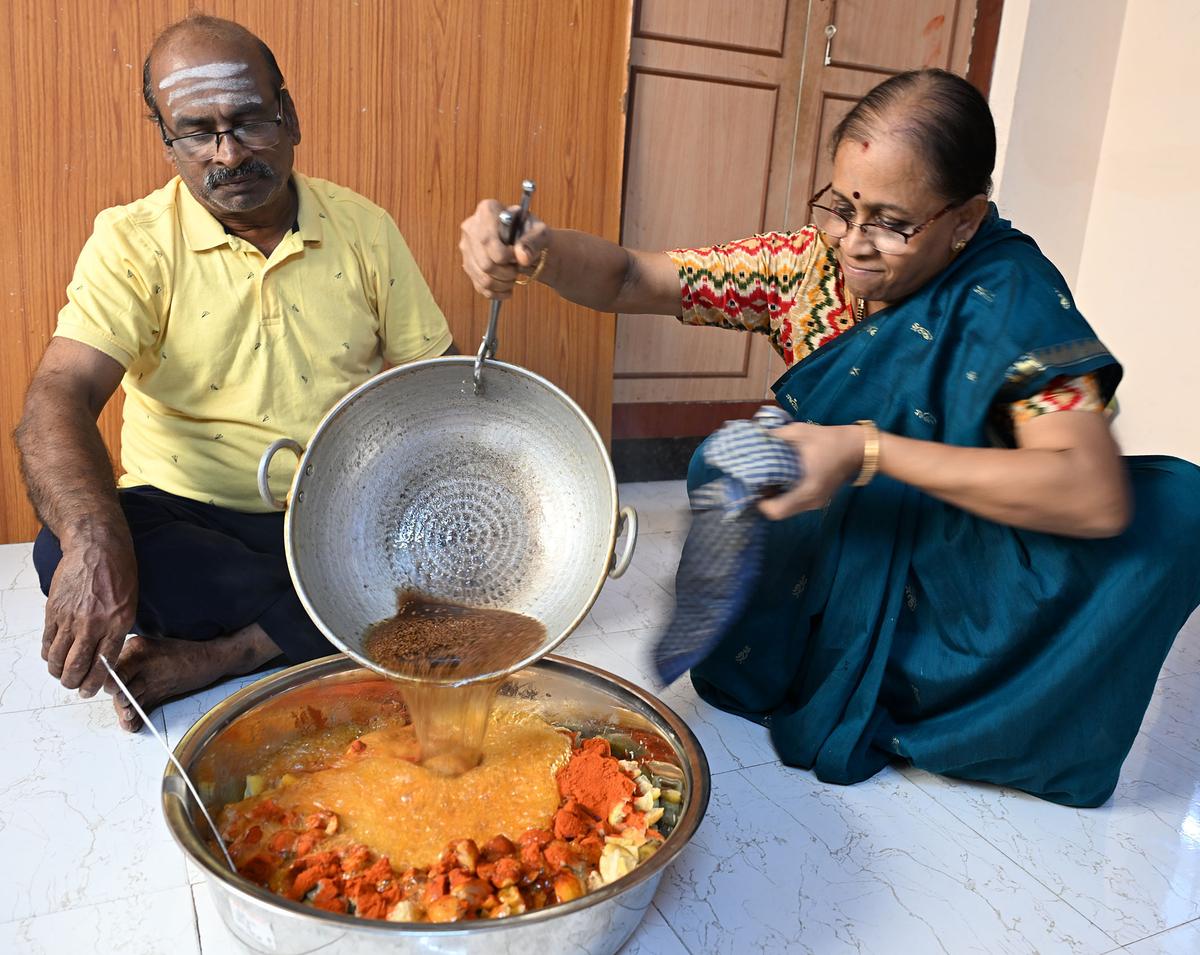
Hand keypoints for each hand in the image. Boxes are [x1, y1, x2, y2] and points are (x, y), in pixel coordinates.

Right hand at [41, 523, 137, 697]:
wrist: (97, 548)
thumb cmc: (119, 573)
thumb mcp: (129, 604)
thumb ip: (117, 630)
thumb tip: (103, 656)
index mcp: (118, 623)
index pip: (103, 665)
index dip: (94, 684)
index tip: (90, 691)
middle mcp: (93, 624)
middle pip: (76, 667)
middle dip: (74, 683)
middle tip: (74, 685)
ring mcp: (71, 617)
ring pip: (58, 658)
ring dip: (58, 671)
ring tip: (62, 673)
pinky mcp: (53, 610)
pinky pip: (47, 641)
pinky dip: (48, 653)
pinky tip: (53, 655)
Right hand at [458, 199, 549, 299]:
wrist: (527, 245)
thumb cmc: (533, 235)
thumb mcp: (540, 233)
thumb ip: (533, 242)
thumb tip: (522, 258)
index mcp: (487, 211)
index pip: (488, 242)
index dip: (506, 256)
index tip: (519, 257)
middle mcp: (471, 226)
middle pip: (485, 263)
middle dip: (506, 273)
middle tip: (518, 269)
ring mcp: (466, 247)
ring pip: (482, 277)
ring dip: (503, 284)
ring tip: (514, 277)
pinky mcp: (468, 264)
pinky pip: (479, 286)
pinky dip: (497, 292)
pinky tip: (508, 289)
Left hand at [758, 423, 865, 519]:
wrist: (857, 447)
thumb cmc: (829, 439)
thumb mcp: (799, 432)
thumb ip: (775, 437)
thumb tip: (754, 439)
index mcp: (807, 489)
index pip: (776, 510)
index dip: (760, 503)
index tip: (752, 486)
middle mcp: (811, 501)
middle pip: (780, 512)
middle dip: (765, 499)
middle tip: (756, 482)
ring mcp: (817, 502)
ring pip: (788, 509)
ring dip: (775, 498)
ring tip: (766, 480)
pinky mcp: (819, 499)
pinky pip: (796, 504)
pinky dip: (785, 495)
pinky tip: (781, 480)